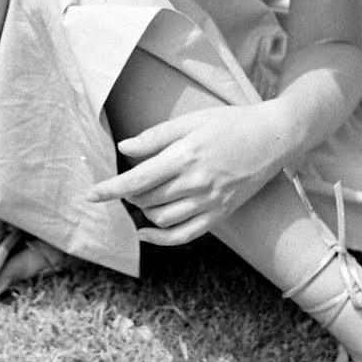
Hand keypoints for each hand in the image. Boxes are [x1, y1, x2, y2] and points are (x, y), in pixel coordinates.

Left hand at [86, 103, 287, 244]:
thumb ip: (155, 137)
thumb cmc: (229, 123)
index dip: (111, 189)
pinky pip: (183, 236)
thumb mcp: (191, 121)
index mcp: (186, 156)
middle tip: (129, 181)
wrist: (272, 138)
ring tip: (142, 196)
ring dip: (143, 210)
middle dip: (129, 194)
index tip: (90, 196)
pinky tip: (145, 233)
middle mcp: (196, 182)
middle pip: (147, 199)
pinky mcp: (220, 214)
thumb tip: (123, 149)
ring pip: (161, 219)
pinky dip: (160, 239)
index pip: (138, 179)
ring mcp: (209, 202)